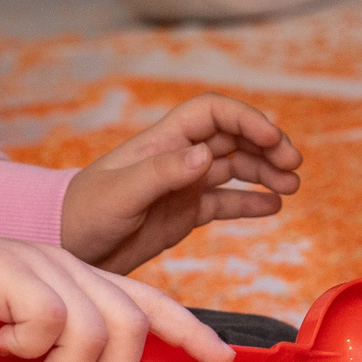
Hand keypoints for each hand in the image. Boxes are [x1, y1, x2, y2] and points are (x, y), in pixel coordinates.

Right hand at [0, 231, 231, 361]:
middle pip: (134, 324)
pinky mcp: (20, 273)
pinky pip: (51, 324)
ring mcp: (47, 266)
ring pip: (98, 332)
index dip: (190, 330)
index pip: (152, 301)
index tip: (220, 359)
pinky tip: (3, 354)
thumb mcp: (26, 350)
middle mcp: (74, 269)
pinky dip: (31, 353)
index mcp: (83, 283)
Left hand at [59, 93, 300, 274]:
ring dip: (265, 171)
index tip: (273, 139)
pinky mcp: (185, 213)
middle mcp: (178, 158)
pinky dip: (251, 202)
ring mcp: (183, 185)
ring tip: (292, 186)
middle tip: (293, 165)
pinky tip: (274, 206)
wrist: (67, 248)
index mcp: (163, 142)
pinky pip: (226, 202)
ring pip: (236, 168)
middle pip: (233, 137)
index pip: (213, 113)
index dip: (246, 119)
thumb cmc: (85, 214)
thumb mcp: (121, 195)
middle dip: (266, 145)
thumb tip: (206, 155)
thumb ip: (162, 173)